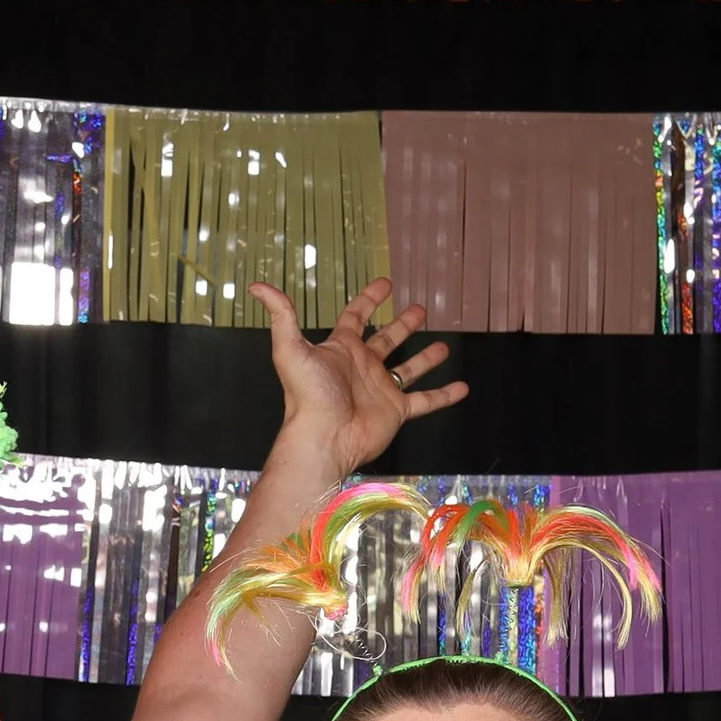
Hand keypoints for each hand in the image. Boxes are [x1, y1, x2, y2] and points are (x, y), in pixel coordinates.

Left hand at [250, 278, 465, 478]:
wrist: (323, 437)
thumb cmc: (307, 395)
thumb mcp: (290, 348)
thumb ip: (281, 315)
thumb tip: (257, 286)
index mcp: (342, 349)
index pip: (356, 317)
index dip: (370, 299)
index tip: (386, 283)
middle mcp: (363, 367)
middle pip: (387, 340)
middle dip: (403, 325)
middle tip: (420, 308)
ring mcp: (381, 389)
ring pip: (409, 368)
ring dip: (426, 358)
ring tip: (444, 346)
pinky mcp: (396, 411)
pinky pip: (426, 401)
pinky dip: (444, 395)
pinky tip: (463, 387)